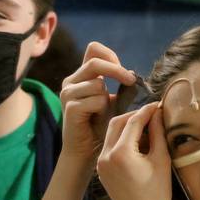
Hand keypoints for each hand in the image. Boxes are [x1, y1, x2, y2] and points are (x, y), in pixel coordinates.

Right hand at [59, 42, 134, 164]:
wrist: (87, 150)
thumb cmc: (100, 126)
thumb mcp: (112, 100)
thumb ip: (118, 85)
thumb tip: (131, 72)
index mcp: (80, 76)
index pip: (94, 49)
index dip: (111, 56)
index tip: (125, 72)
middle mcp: (70, 82)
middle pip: (95, 62)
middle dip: (117, 71)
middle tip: (132, 81)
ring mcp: (68, 94)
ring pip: (98, 84)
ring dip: (108, 98)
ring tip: (103, 113)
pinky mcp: (70, 108)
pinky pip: (96, 100)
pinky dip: (103, 109)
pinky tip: (97, 119)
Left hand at [96, 102, 171, 199]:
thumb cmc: (157, 193)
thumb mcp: (161, 160)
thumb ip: (157, 133)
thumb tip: (156, 113)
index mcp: (121, 153)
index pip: (132, 122)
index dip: (146, 111)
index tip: (157, 106)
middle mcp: (105, 155)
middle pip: (116, 123)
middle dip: (133, 116)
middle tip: (150, 115)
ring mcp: (100, 163)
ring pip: (110, 134)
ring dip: (126, 127)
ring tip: (145, 128)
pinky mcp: (101, 169)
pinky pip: (109, 146)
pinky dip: (121, 140)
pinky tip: (136, 142)